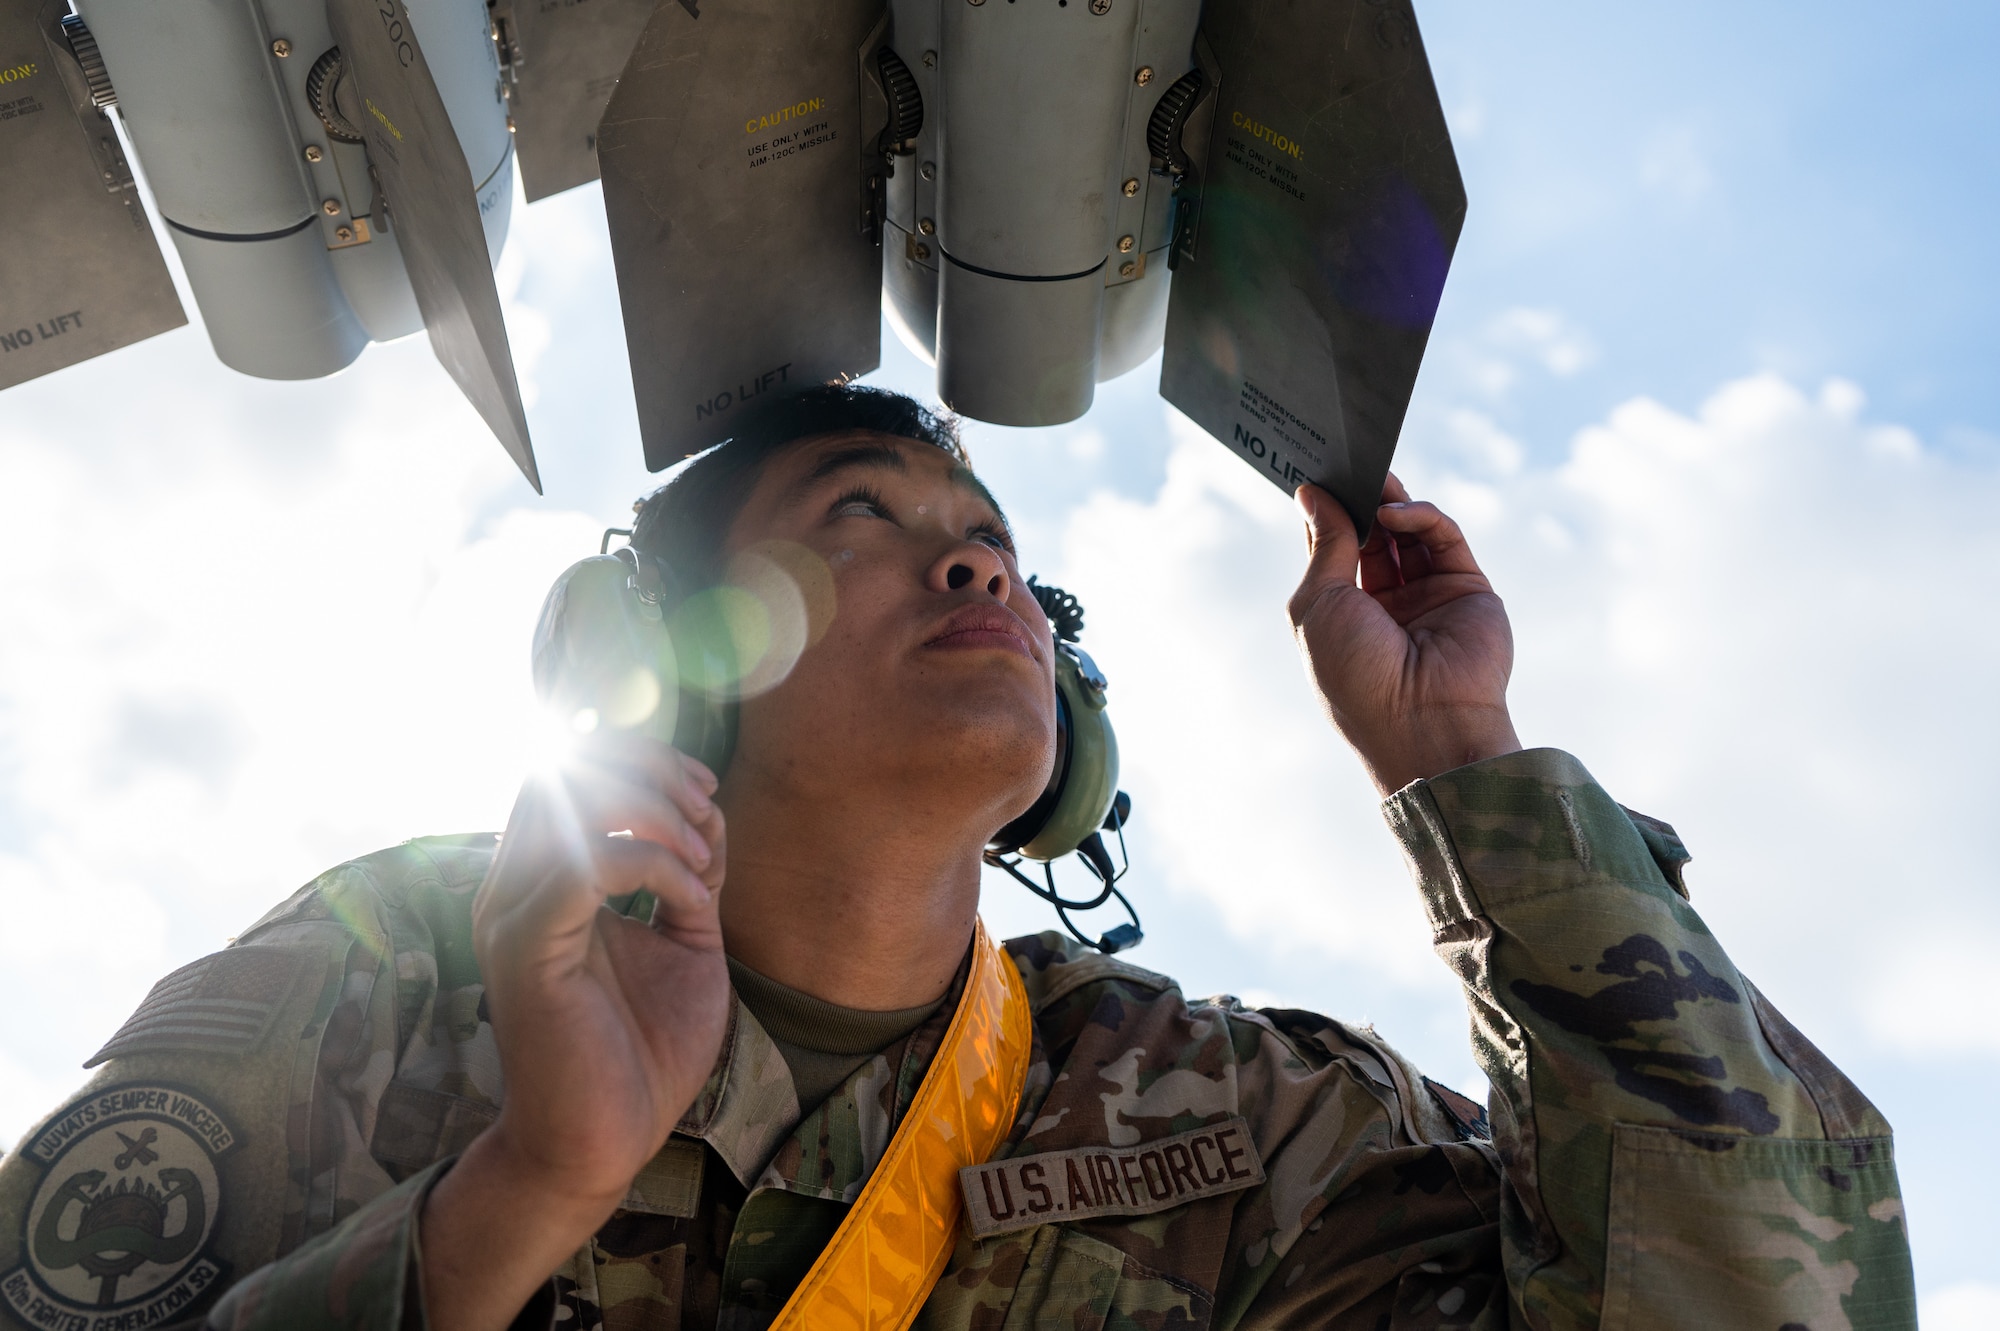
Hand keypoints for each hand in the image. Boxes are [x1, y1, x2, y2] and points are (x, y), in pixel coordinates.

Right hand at [421, 737, 728, 1329]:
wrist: (606, 1142)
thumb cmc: (643, 1051)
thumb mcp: (685, 942)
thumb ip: (689, 875)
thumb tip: (708, 815)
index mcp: (545, 879)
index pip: (568, 769)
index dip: (642, 758)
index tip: (704, 790)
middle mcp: (515, 886)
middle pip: (562, 767)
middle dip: (648, 771)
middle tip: (704, 811)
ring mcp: (512, 915)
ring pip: (567, 802)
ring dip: (653, 813)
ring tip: (702, 857)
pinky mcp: (527, 950)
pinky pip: (585, 865)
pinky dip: (653, 865)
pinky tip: (692, 899)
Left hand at [1289, 476, 1521, 795]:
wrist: (1422, 721)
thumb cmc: (1357, 674)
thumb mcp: (1319, 604)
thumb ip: (1324, 545)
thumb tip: (1310, 493)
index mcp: (1344, 616)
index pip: (1335, 551)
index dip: (1325, 514)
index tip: (1312, 476)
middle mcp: (1387, 606)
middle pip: (1374, 535)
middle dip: (1360, 500)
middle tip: (1350, 465)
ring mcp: (1429, 597)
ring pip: (1410, 532)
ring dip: (1390, 501)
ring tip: (1375, 479)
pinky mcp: (1468, 588)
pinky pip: (1444, 539)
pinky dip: (1421, 518)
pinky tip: (1395, 513)